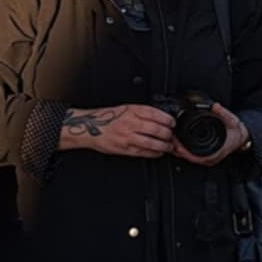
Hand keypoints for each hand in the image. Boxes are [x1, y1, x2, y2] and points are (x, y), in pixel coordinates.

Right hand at [60, 104, 176, 156]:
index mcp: (131, 110)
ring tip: (168, 146)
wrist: (89, 128)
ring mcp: (127, 137)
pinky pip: (144, 152)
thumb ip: (143, 113)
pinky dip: (155, 153)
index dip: (167, 119)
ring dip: (164, 146)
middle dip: (168, 134)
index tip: (172, 122)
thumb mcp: (126, 108)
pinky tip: (158, 151)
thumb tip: (163, 119)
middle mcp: (130, 123)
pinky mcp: (124, 149)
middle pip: (156, 129)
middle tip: (172, 135)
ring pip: (152, 143)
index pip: (154, 113)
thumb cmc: (108, 118)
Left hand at [173, 101, 251, 166]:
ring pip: (188, 157)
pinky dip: (183, 149)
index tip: (176, 146)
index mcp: (216, 152)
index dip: (185, 152)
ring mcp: (206, 158)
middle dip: (177, 150)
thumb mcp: (232, 121)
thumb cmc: (237, 132)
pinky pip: (191, 154)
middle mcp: (210, 158)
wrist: (242, 137)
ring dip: (178, 150)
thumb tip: (216, 106)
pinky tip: (177, 142)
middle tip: (168, 139)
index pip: (197, 157)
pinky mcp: (204, 155)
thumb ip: (223, 113)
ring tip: (169, 140)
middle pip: (189, 157)